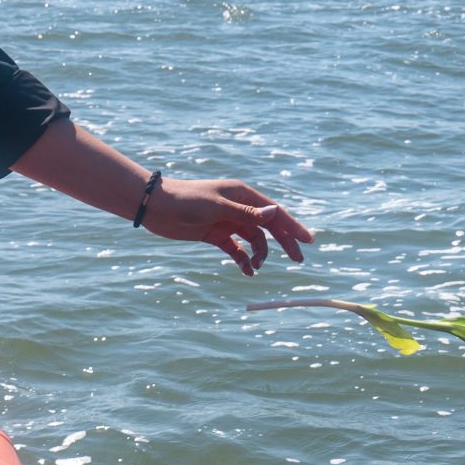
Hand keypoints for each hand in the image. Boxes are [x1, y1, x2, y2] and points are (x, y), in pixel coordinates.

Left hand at [142, 177, 314, 276]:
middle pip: (269, 227)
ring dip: (259, 253)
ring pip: (253, 240)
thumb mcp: (218, 207)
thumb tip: (275, 214)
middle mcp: (239, 207)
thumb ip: (246, 213)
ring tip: (258, 266)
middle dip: (284, 242)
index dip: (292, 226)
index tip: (308, 241)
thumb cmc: (186, 200)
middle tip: (298, 260)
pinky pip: (236, 249)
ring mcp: (228, 221)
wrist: (156, 207)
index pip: (274, 212)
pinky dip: (243, 259)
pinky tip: (246, 270)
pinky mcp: (215, 234)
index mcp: (243, 194)